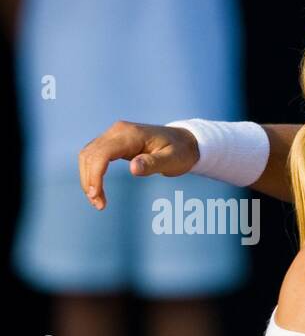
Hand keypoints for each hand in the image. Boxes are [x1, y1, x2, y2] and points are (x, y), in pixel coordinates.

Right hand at [78, 120, 199, 210]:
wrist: (184, 141)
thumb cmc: (181, 151)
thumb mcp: (173, 159)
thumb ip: (154, 164)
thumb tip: (133, 169)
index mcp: (131, 134)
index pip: (102, 153)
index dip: (95, 175)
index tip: (97, 196)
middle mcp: (117, 131)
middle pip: (90, 154)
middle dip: (89, 180)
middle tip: (98, 204)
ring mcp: (113, 135)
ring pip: (88, 154)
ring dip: (88, 177)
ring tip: (97, 201)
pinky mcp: (113, 142)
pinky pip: (95, 155)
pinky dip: (92, 172)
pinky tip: (97, 188)